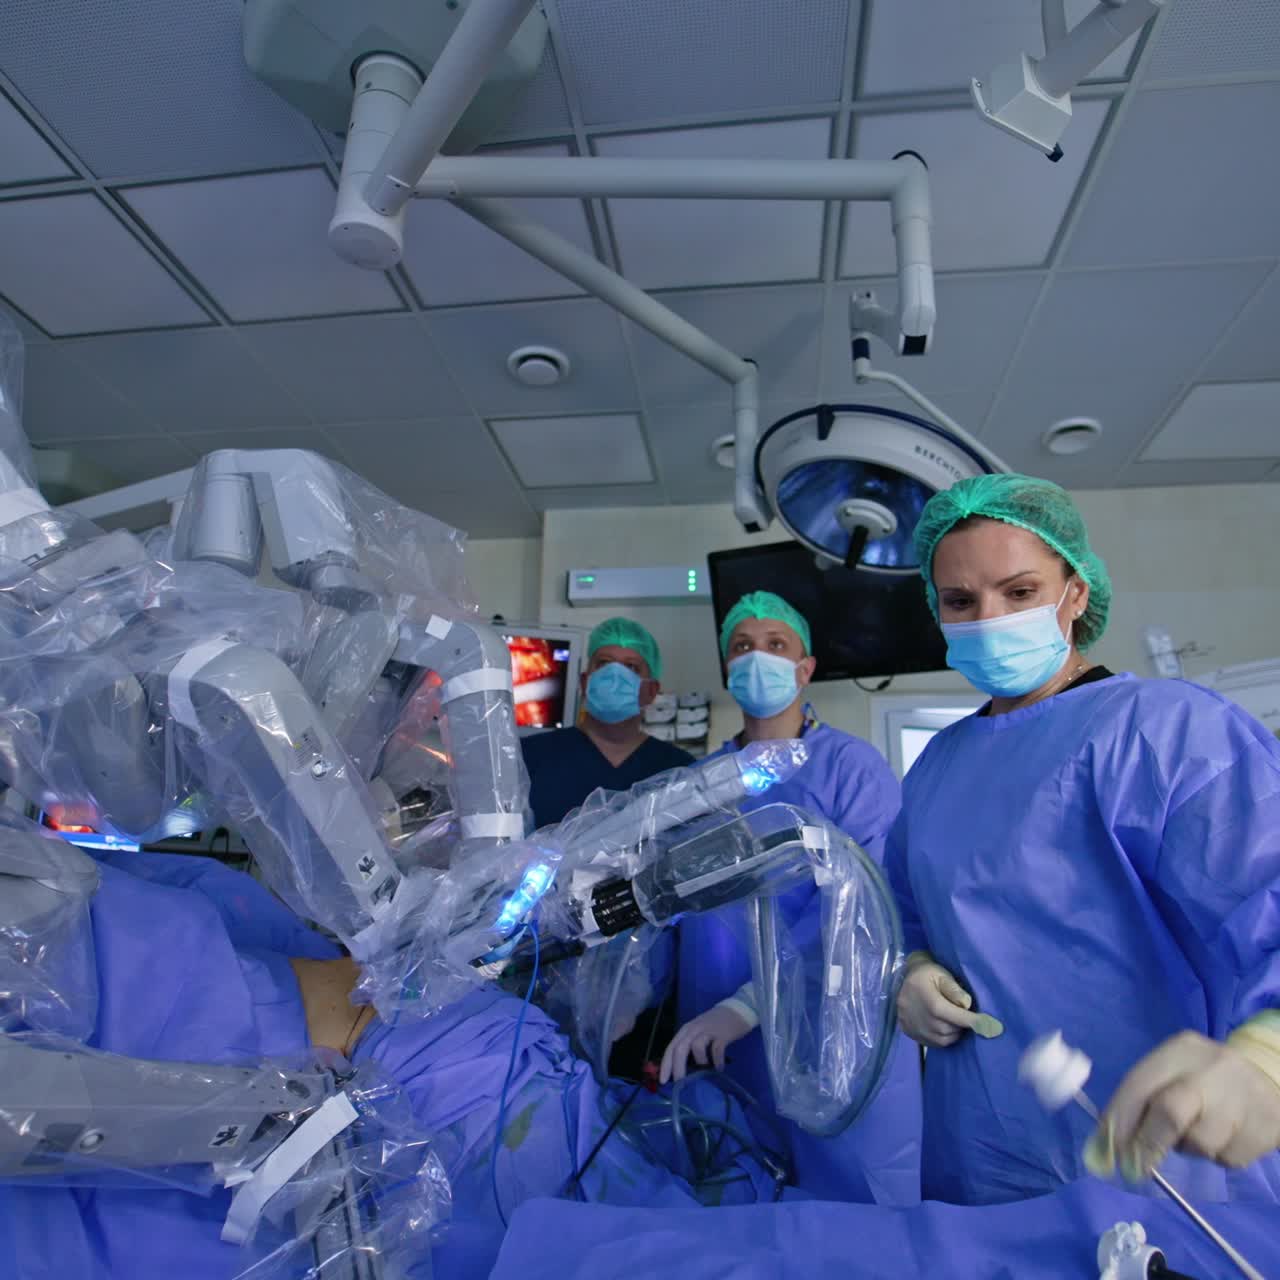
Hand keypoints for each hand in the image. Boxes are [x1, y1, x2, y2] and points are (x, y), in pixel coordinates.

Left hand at [659, 1005, 753, 1083]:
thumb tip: (682, 1072)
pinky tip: (719, 1069)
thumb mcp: (698, 1034)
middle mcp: (693, 1029)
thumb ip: (690, 1048)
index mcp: (685, 1030)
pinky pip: (716, 1049)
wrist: (736, 1010)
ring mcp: (708, 1030)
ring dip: (700, 1063)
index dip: (666, 1065)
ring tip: (705, 1074)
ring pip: (696, 1047)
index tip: (663, 1081)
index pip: (671, 1048)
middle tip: (680, 1084)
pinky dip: (716, 1061)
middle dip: (678, 1068)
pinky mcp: (722, 1034)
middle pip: (680, 1048)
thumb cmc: (714, 1026)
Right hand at [896, 954, 1003, 1048]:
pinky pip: (932, 1042)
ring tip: (953, 1020)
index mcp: (929, 1000)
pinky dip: (942, 1037)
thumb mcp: (942, 974)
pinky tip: (943, 1026)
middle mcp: (920, 1017)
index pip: (954, 1015)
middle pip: (948, 1029)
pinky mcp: (909, 1031)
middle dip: (961, 1025)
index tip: (989, 1025)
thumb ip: (955, 989)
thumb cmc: (928, 973)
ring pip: (942, 1039)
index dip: (972, 1021)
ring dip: (952, 1032)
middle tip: (965, 1017)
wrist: (905, 976)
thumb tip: (967, 1005)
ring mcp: (912, 1026)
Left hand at [1086, 1030, 1279, 1182]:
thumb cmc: (1203, 1077)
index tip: (1106, 1152)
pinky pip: (1228, 1158)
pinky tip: (1227, 1135)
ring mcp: (1242, 1096)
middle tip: (1135, 1167)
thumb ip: (1139, 1102)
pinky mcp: (1267, 1125)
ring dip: (1189, 1149)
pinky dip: (1219, 1156)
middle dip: (1146, 1144)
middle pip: (1169, 1113)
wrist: (1268, 1074)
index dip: (1119, 1123)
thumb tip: (1104, 1147)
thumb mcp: (1172, 1073)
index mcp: (1180, 1050)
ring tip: (1199, 1131)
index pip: (1138, 1086)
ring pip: (1200, 1143)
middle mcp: (1211, 1068)